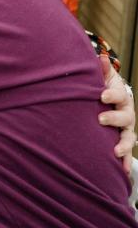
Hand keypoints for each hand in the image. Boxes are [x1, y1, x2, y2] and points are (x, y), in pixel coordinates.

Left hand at [99, 55, 134, 171]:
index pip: (119, 94)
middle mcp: (126, 112)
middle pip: (126, 116)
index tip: (102, 95)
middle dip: (115, 118)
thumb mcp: (101, 78)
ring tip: (115, 152)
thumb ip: (100, 70)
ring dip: (124, 145)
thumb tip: (100, 57)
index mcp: (120, 96)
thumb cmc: (100, 87)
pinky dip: (126, 163)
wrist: (108, 101)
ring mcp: (126, 128)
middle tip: (101, 119)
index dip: (112, 94)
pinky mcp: (122, 141)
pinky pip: (127, 153)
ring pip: (129, 137)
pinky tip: (123, 172)